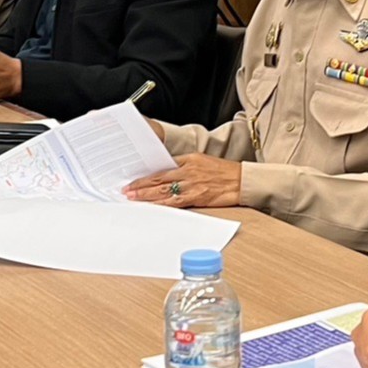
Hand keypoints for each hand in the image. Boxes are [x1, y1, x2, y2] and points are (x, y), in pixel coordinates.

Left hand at [124, 155, 242, 208]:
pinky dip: (162, 205)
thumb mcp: (201, 161)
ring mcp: (192, 185)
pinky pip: (176, 202)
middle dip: (141, 186)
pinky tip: (153, 207)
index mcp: (188, 160)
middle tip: (126, 191)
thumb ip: (183, 166)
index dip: (146, 176)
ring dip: (147, 196)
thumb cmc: (223, 171)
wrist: (241, 180)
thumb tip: (166, 174)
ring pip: (164, 191)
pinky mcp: (197, 197)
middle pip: (159, 179)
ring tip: (134, 199)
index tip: (133, 181)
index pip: (161, 168)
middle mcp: (188, 171)